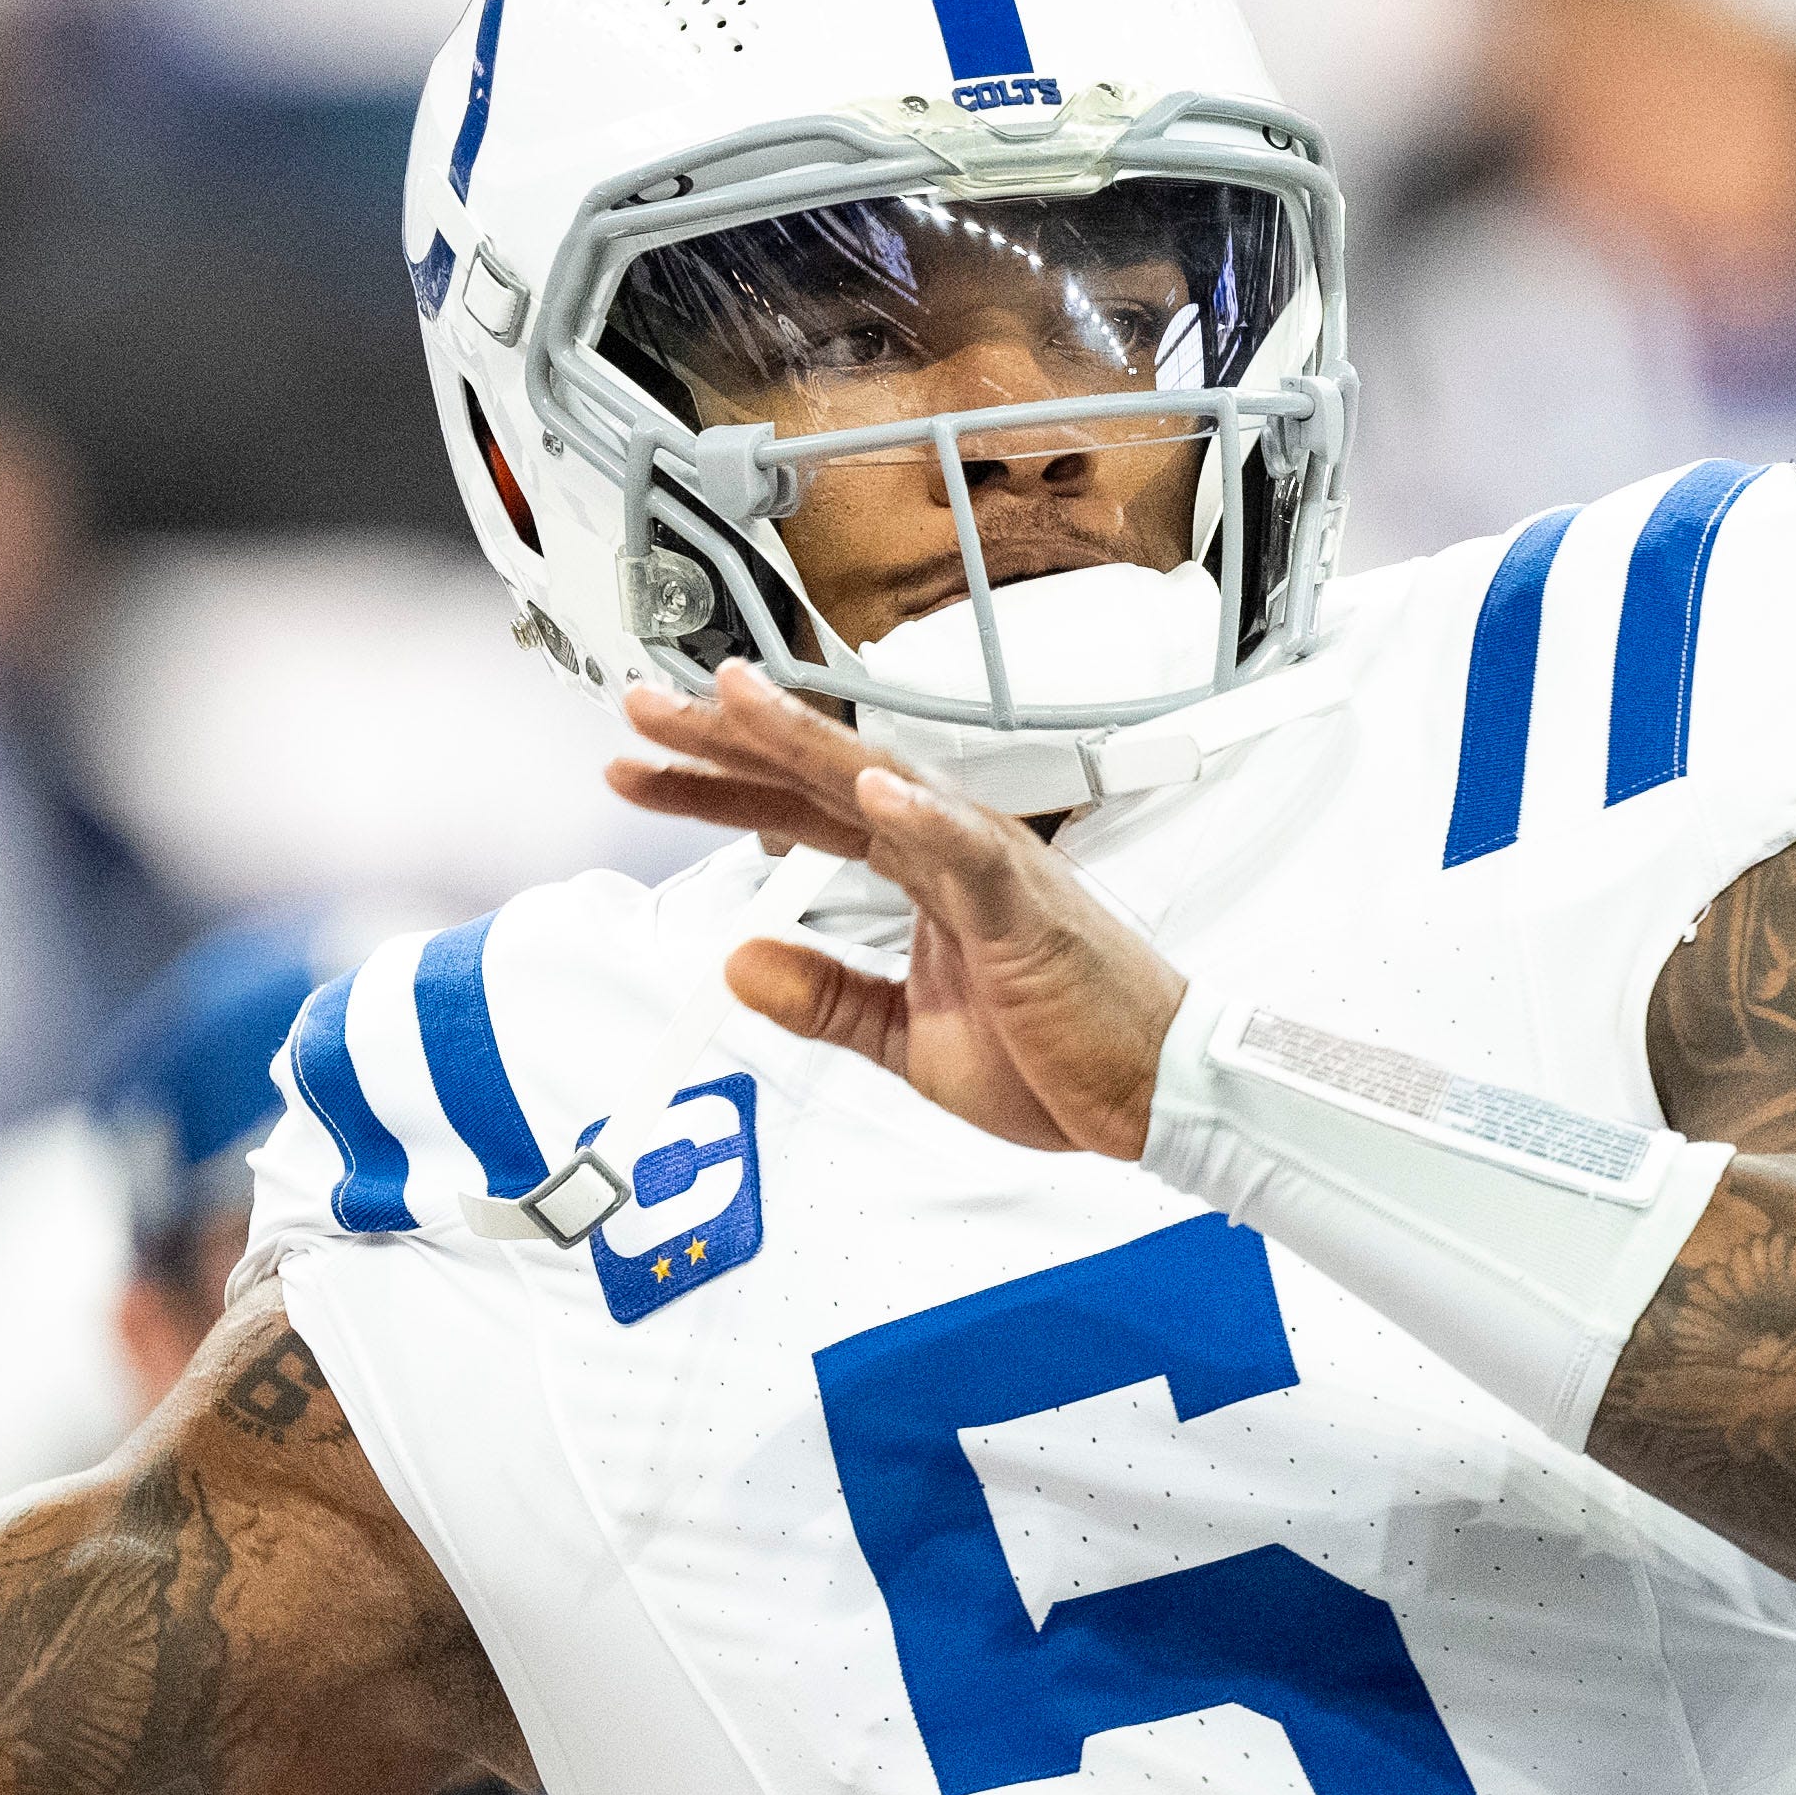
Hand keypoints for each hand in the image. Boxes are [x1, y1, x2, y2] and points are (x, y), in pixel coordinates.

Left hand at [608, 662, 1187, 1157]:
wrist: (1156, 1095)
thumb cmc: (1061, 1059)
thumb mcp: (909, 1040)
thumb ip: (825, 998)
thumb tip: (737, 963)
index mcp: (921, 876)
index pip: (799, 814)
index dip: (716, 789)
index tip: (639, 770)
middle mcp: (948, 852)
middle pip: (820, 778)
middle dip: (727, 742)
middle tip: (642, 705)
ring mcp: (990, 870)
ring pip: (882, 786)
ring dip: (806, 743)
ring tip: (732, 699)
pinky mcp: (1029, 908)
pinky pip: (971, 852)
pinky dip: (924, 817)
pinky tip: (873, 787)